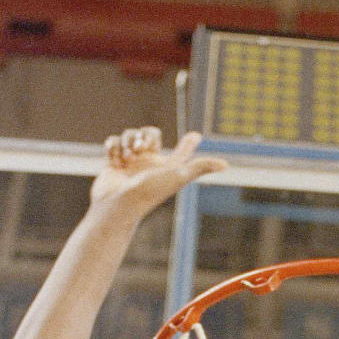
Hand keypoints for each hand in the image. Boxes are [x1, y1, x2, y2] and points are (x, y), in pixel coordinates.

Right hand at [90, 129, 226, 217]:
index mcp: (165, 166)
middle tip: (140, 148)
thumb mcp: (178, 176)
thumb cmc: (150, 191)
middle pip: (148, 133)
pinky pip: (112, 142)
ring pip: (129, 135)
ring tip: (127, 158)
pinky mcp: (112, 163)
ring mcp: (130, 163)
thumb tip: (226, 164)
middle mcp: (149, 164)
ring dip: (127, 141)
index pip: (179, 152)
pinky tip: (116, 160)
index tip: (196, 137)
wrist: (120, 205)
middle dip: (143, 135)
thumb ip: (200, 167)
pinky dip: (113, 147)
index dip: (188, 143)